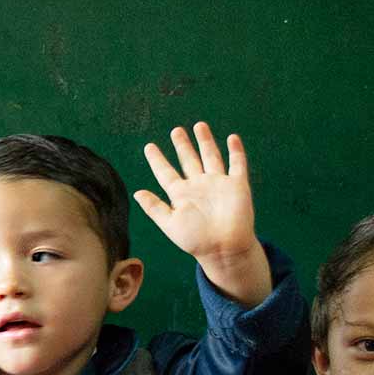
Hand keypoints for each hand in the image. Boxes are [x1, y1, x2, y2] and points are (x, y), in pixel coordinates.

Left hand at [135, 122, 270, 304]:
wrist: (223, 248)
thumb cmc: (195, 240)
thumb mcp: (169, 224)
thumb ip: (154, 207)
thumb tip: (136, 192)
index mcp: (180, 194)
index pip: (166, 172)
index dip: (157, 160)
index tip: (149, 146)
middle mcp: (198, 185)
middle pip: (189, 160)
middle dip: (182, 145)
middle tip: (175, 130)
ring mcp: (218, 183)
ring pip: (210, 156)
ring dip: (205, 141)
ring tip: (199, 126)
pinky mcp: (237, 184)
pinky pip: (237, 164)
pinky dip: (235, 151)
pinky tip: (232, 138)